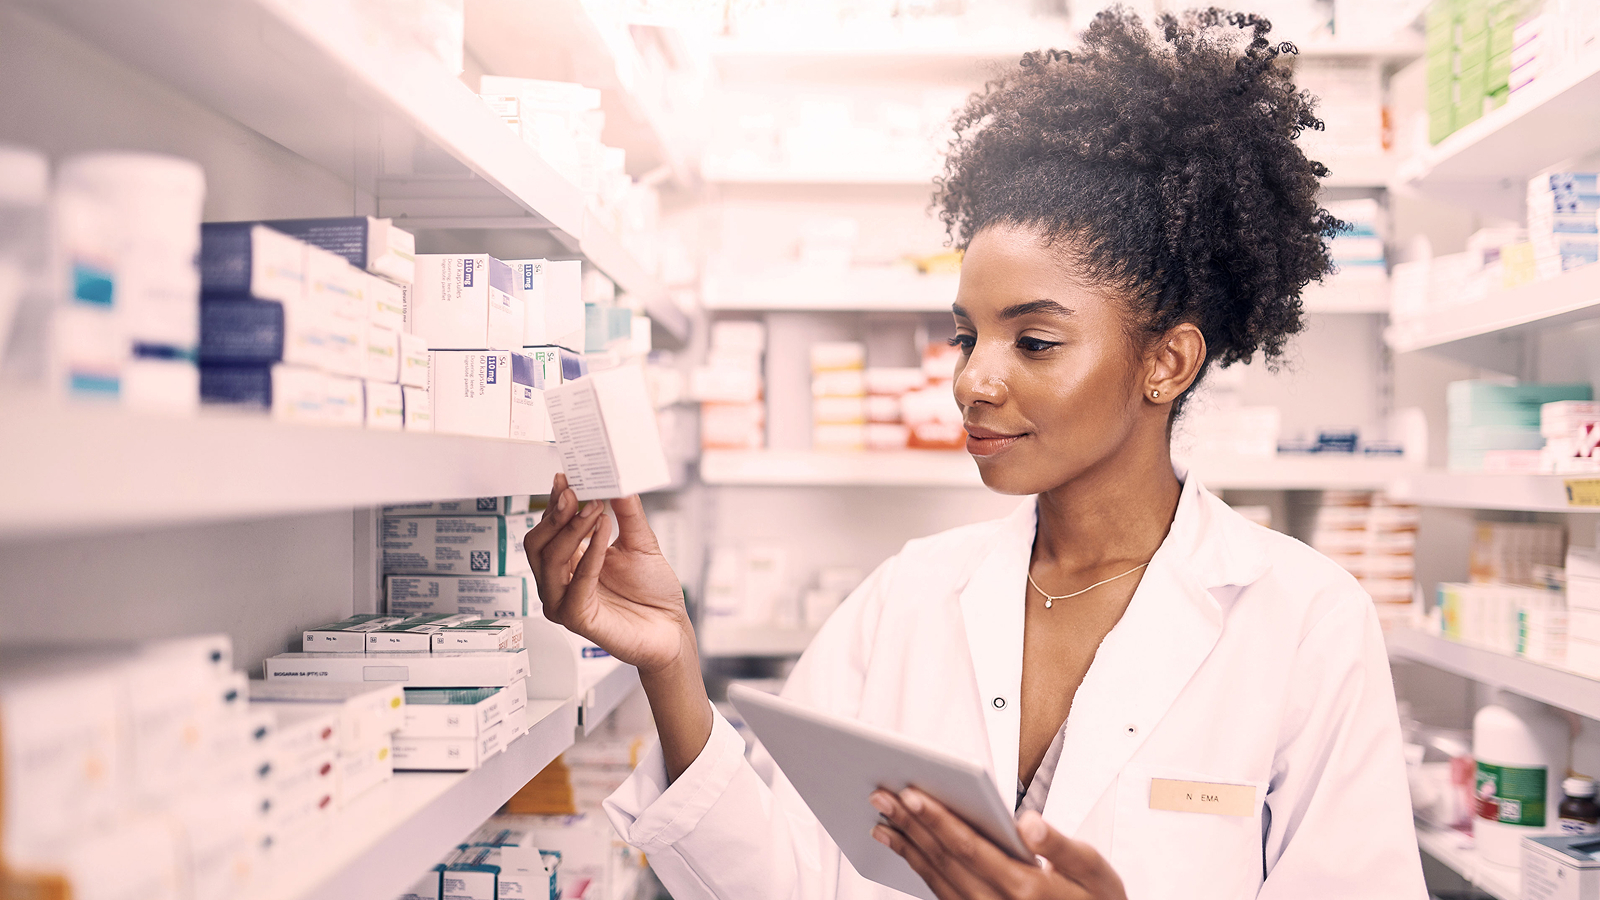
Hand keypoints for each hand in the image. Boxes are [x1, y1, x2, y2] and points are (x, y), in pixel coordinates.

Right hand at [524, 474, 693, 675]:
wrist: (671, 627)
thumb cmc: (653, 592)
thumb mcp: (640, 542)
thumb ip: (627, 512)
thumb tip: (616, 481)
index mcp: (569, 561)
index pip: (548, 528)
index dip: (554, 502)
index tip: (566, 478)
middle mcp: (560, 581)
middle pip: (537, 543)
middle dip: (555, 515)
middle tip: (576, 492)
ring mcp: (564, 601)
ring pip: (550, 561)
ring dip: (572, 531)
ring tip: (596, 509)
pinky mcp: (576, 618)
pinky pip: (575, 584)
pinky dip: (590, 556)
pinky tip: (604, 536)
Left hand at [870, 788, 1126, 899]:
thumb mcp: (1095, 873)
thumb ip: (1062, 847)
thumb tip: (1030, 822)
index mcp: (1026, 888)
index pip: (970, 848)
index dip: (938, 819)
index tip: (912, 794)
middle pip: (944, 860)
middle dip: (911, 824)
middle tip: (881, 795)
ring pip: (936, 878)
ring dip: (907, 845)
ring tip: (882, 817)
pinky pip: (940, 892)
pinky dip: (917, 867)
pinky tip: (903, 845)